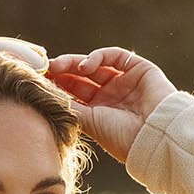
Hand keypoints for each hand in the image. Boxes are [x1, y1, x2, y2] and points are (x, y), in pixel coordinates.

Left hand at [47, 46, 177, 164]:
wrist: (154, 136)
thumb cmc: (121, 137)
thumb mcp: (89, 123)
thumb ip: (69, 106)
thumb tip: (45, 94)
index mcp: (99, 113)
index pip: (75, 94)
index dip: (58, 86)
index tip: (39, 81)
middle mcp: (111, 97)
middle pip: (82, 78)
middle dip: (62, 72)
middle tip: (45, 69)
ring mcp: (124, 82)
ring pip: (95, 65)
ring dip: (75, 63)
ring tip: (58, 66)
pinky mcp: (138, 68)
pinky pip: (114, 55)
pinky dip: (98, 57)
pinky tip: (86, 66)